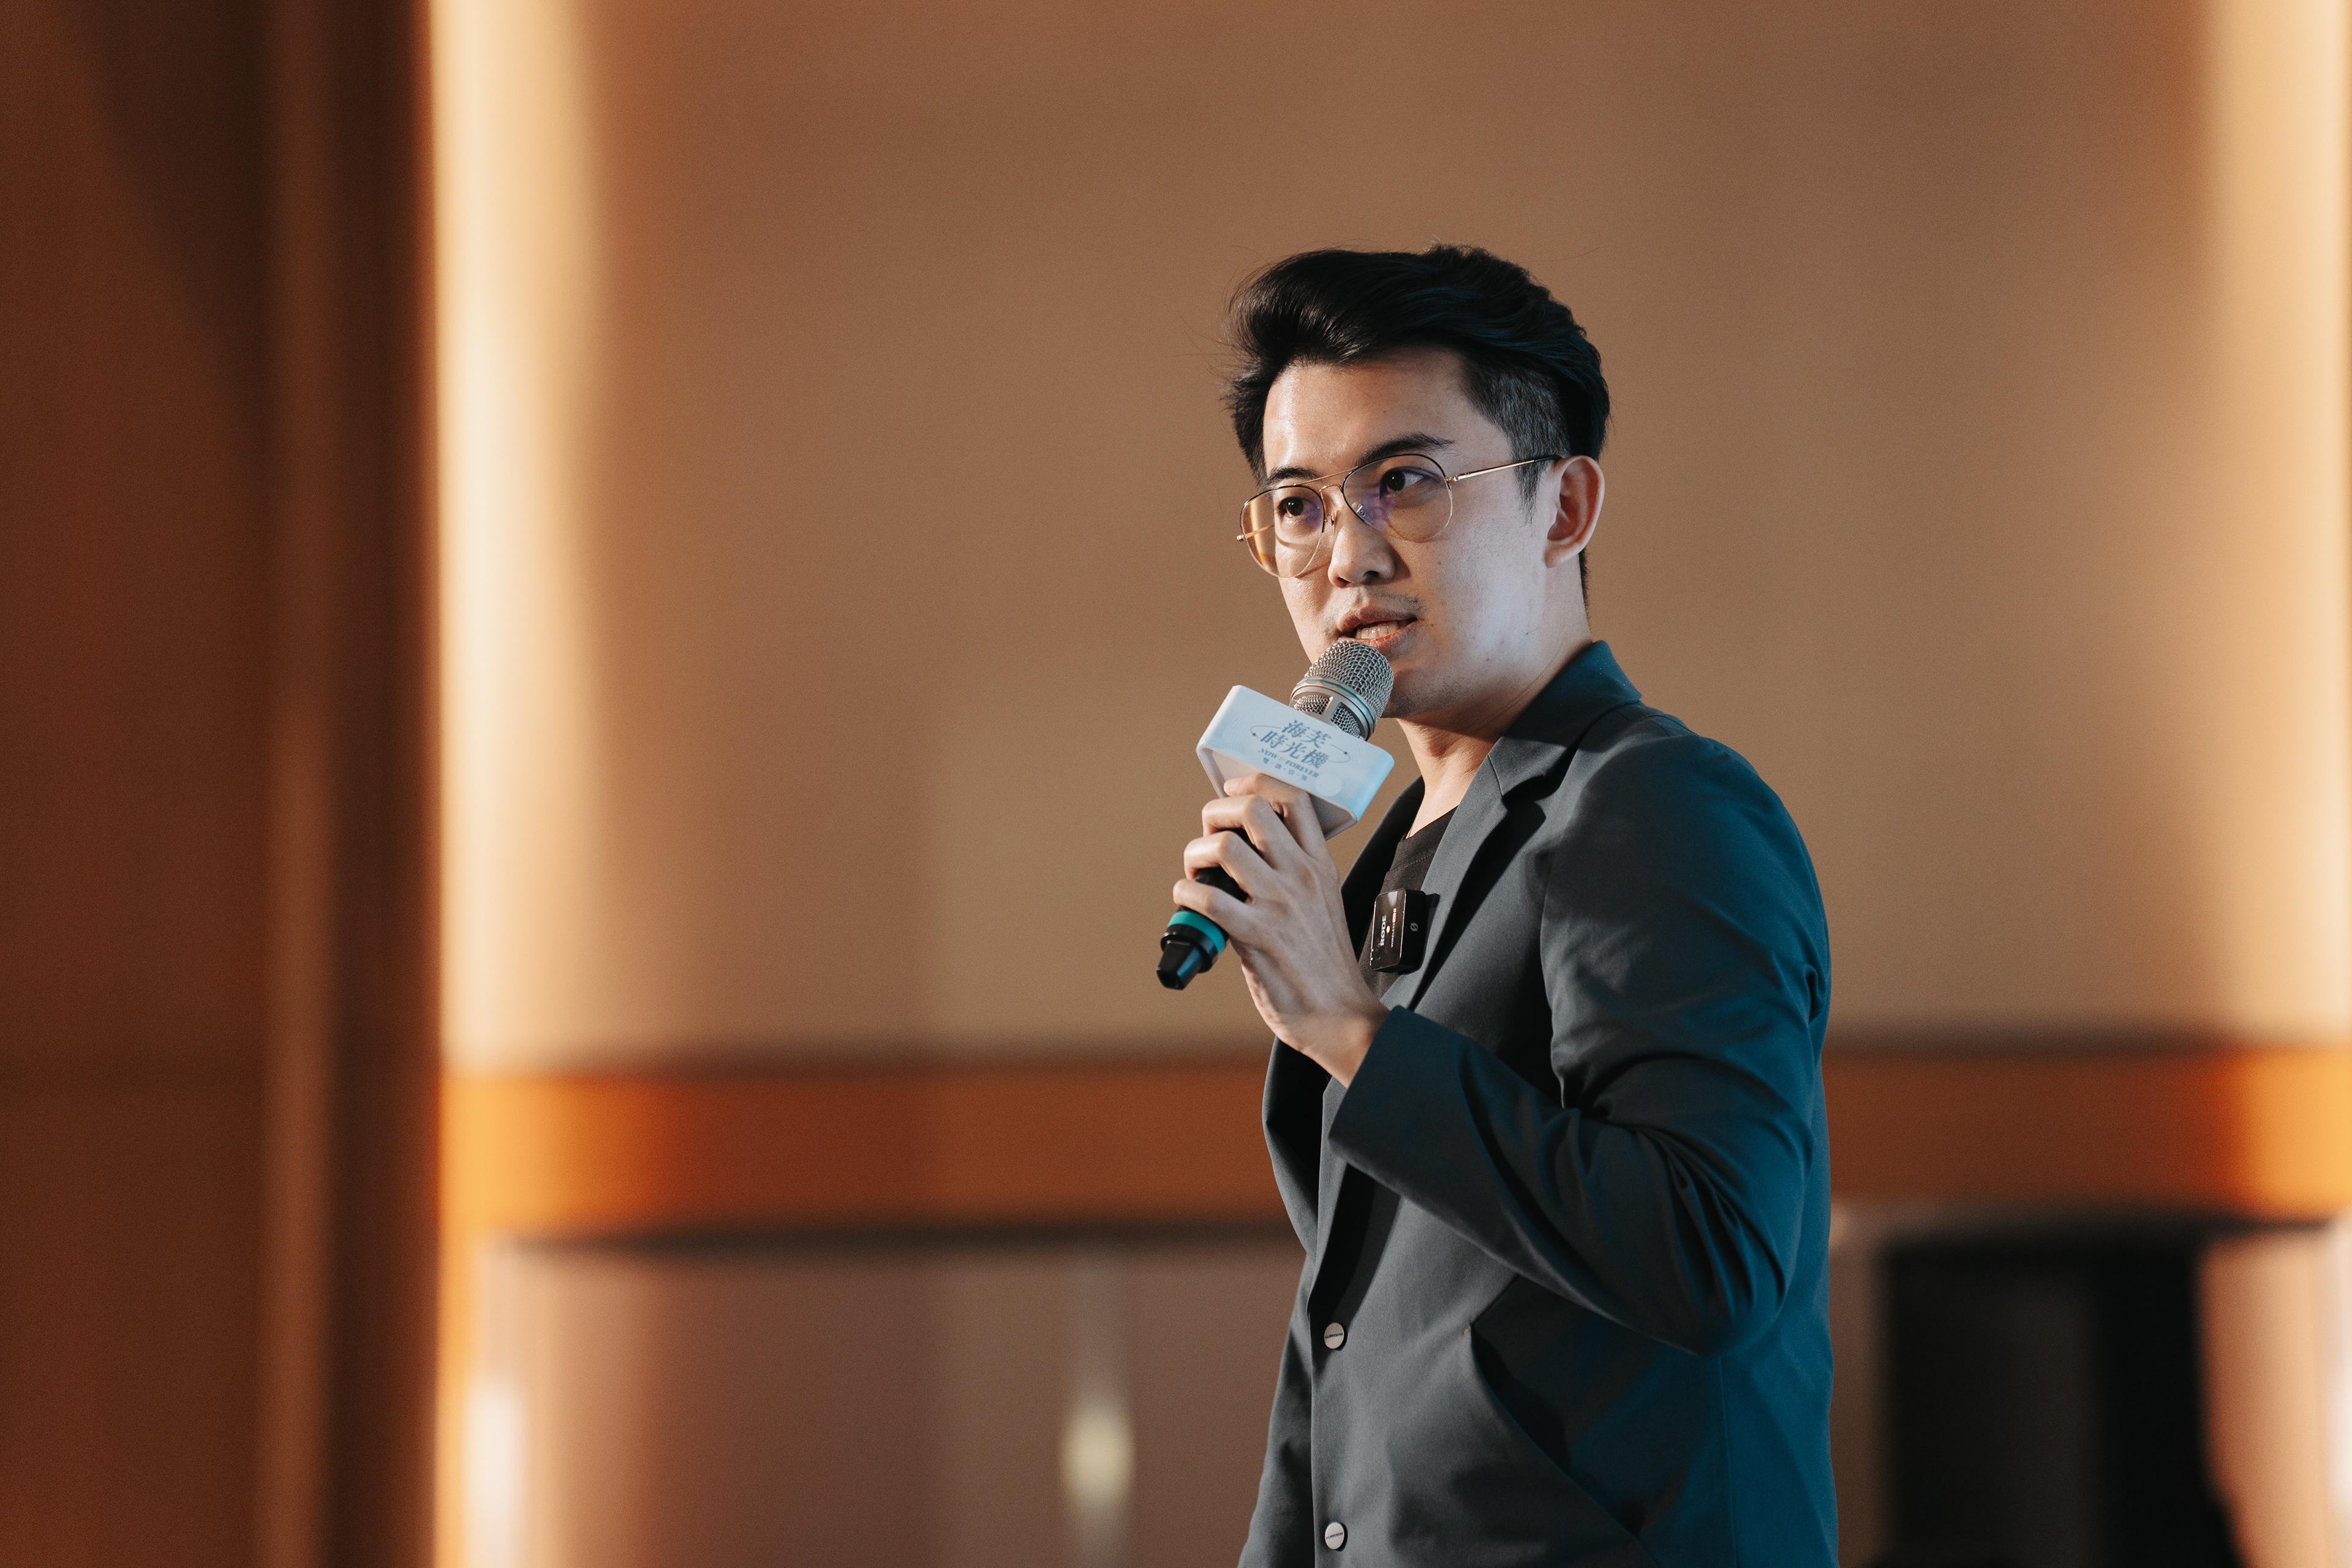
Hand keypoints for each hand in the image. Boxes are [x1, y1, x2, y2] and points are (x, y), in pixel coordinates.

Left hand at [1173, 774, 1388, 1083]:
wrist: (1340, 1015)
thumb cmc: (1324, 965)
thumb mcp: (1323, 902)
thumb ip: (1294, 875)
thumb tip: (1248, 854)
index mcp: (1319, 864)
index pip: (1293, 795)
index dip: (1254, 782)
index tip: (1232, 793)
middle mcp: (1300, 875)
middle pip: (1252, 807)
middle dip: (1217, 813)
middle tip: (1209, 838)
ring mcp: (1279, 903)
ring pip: (1224, 846)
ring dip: (1195, 854)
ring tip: (1196, 874)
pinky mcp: (1256, 935)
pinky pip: (1207, 897)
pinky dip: (1186, 894)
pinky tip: (1189, 903)